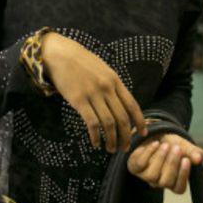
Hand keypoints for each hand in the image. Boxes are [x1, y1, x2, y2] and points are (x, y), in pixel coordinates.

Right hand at [41, 32, 146, 152]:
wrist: (60, 54)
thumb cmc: (81, 62)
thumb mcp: (102, 69)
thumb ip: (112, 85)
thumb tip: (121, 104)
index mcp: (115, 81)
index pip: (132, 105)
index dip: (139, 121)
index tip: (143, 134)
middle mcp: (107, 88)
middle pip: (122, 118)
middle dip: (126, 136)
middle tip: (125, 148)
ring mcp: (93, 94)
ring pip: (109, 123)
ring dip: (112, 140)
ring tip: (111, 149)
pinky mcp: (78, 100)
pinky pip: (92, 123)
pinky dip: (96, 136)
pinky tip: (95, 143)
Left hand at [127, 134, 202, 193]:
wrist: (155, 134)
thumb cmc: (172, 144)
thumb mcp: (185, 146)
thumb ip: (193, 152)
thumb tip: (200, 158)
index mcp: (173, 182)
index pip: (179, 188)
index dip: (183, 176)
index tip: (186, 160)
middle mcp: (159, 182)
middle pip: (165, 182)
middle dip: (172, 164)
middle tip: (177, 148)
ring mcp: (145, 177)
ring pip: (152, 176)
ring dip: (160, 159)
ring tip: (165, 145)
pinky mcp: (134, 167)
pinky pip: (140, 164)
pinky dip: (149, 153)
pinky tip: (155, 144)